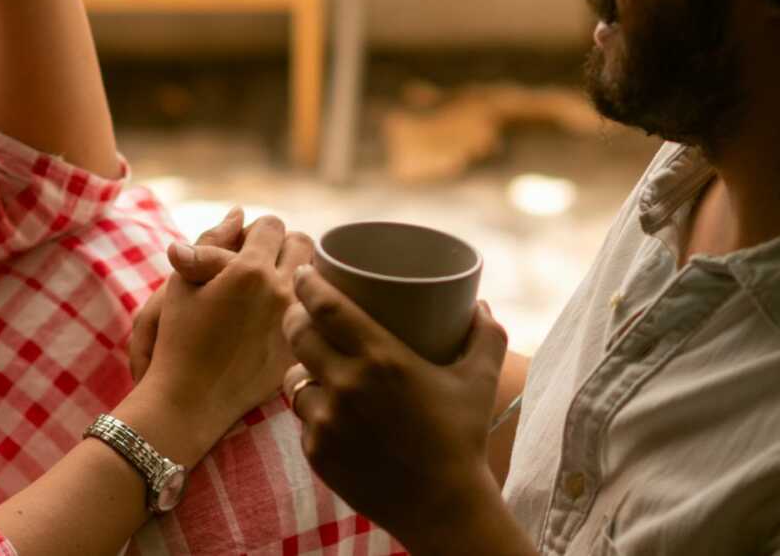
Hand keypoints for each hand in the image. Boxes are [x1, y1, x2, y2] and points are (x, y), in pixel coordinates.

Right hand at [138, 216, 312, 448]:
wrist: (189, 399)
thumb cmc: (177, 338)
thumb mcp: (181, 284)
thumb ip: (210, 241)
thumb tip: (237, 213)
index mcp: (249, 270)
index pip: (272, 225)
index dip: (255, 232)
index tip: (243, 248)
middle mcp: (280, 291)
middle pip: (303, 243)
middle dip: (284, 247)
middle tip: (262, 265)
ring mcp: (295, 321)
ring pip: (315, 277)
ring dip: (297, 275)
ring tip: (272, 292)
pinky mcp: (301, 348)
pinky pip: (316, 312)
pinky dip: (303, 308)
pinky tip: (277, 321)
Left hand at [284, 267, 511, 553]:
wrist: (443, 507)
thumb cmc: (463, 439)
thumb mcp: (480, 380)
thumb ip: (486, 336)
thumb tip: (482, 305)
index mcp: (381, 358)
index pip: (326, 305)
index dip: (308, 283)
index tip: (305, 271)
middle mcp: (347, 385)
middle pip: (297, 333)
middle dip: (295, 316)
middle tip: (303, 311)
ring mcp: (327, 421)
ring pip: (294, 378)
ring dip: (300, 366)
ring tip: (312, 362)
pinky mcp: (316, 452)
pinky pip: (302, 419)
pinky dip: (312, 410)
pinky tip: (323, 407)